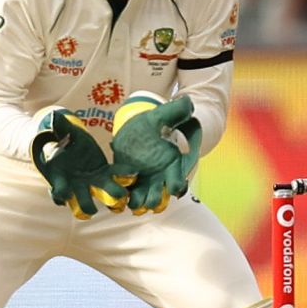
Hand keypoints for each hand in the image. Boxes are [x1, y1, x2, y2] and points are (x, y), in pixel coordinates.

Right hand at [30, 108, 127, 218]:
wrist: (70, 142)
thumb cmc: (60, 141)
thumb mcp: (58, 134)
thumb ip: (58, 129)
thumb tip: (55, 117)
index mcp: (61, 179)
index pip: (59, 192)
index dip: (60, 194)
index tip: (63, 193)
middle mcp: (77, 187)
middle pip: (83, 204)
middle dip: (87, 207)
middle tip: (93, 209)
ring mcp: (93, 183)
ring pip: (104, 198)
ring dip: (113, 201)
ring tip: (121, 198)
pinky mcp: (105, 174)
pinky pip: (117, 177)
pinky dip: (125, 176)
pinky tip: (134, 172)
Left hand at [109, 93, 201, 214]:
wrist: (137, 127)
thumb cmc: (154, 123)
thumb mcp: (162, 115)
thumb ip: (175, 111)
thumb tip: (188, 103)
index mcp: (172, 164)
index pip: (178, 182)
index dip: (176, 186)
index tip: (171, 187)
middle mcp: (159, 177)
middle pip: (160, 198)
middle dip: (154, 201)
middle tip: (146, 198)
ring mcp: (143, 181)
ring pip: (143, 202)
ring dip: (138, 204)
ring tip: (130, 200)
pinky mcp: (127, 181)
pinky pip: (126, 195)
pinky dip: (122, 199)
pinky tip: (117, 196)